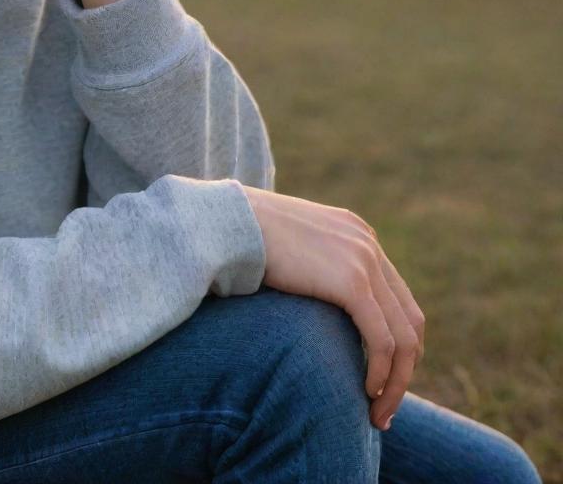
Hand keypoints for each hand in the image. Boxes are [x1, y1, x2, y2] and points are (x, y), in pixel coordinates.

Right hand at [241, 186, 425, 431]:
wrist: (226, 220)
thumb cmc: (242, 237)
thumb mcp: (290, 247)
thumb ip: (313, 266)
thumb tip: (313, 302)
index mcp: (357, 234)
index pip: (396, 298)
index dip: (397, 344)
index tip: (381, 379)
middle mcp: (368, 244)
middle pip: (409, 320)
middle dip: (404, 370)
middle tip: (385, 406)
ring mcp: (363, 260)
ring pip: (403, 336)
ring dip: (396, 383)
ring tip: (377, 414)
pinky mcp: (351, 282)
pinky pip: (382, 340)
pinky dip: (381, 373)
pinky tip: (365, 392)